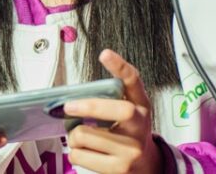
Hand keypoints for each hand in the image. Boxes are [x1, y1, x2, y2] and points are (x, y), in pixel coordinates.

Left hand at [63, 50, 160, 173]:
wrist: (147, 165)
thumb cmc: (132, 132)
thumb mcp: (134, 108)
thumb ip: (118, 91)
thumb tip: (96, 69)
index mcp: (141, 106)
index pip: (133, 82)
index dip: (120, 66)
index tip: (104, 54)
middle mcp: (139, 126)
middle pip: (103, 109)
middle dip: (80, 107)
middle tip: (68, 107)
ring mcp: (129, 150)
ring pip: (83, 134)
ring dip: (74, 135)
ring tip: (80, 135)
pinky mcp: (117, 169)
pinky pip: (79, 156)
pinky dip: (75, 152)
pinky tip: (85, 150)